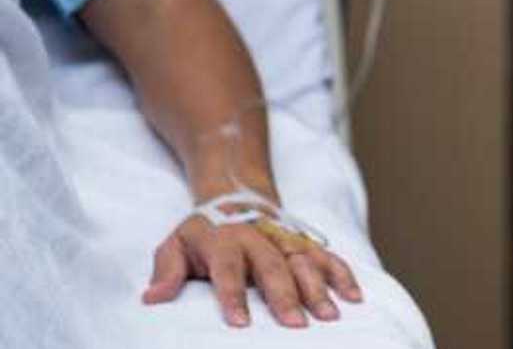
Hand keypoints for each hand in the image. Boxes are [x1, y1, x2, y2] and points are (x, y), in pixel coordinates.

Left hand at [141, 215, 362, 327]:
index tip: (240, 323)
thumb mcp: (175, 245)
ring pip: (305, 261)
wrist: (236, 195)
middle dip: (285, 295)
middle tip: (295, 325)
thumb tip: (151, 298)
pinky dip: (342, 274)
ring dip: (319, 288)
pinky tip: (354, 296)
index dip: (232, 295)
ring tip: (330, 315)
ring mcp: (286, 238)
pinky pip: (327, 256)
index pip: (228, 269)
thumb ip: (165, 270)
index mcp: (224, 240)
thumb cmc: (203, 232)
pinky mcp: (305, 241)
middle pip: (273, 266)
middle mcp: (259, 238)